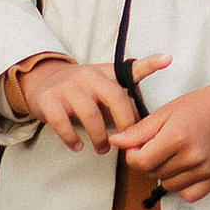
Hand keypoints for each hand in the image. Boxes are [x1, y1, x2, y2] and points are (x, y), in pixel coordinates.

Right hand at [7, 52, 164, 151]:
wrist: (41, 80)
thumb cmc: (80, 87)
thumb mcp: (102, 82)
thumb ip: (124, 93)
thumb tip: (146, 116)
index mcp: (104, 73)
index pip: (130, 68)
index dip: (150, 64)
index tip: (167, 59)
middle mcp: (87, 76)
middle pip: (114, 97)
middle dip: (125, 122)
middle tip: (127, 142)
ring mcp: (67, 88)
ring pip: (90, 114)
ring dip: (99, 137)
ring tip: (102, 149)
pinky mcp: (48, 101)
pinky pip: (62, 123)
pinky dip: (71, 138)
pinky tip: (78, 146)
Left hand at [112, 72, 209, 207]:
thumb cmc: (198, 107)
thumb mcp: (164, 112)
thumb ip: (138, 131)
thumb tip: (115, 142)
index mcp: (177, 137)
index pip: (140, 162)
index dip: (133, 156)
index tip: (138, 147)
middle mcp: (192, 156)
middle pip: (152, 174)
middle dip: (149, 161)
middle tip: (159, 145)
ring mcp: (205, 170)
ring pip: (167, 185)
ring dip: (165, 173)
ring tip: (175, 153)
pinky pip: (187, 195)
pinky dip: (182, 185)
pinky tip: (185, 168)